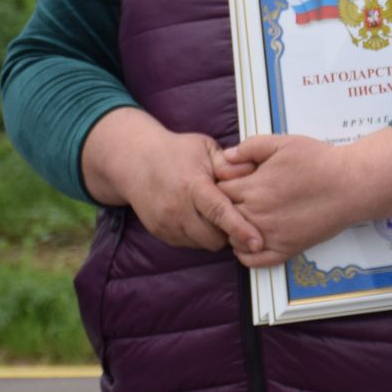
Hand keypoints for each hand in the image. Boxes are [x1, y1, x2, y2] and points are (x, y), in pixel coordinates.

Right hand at [81, 108, 261, 253]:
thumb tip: (252, 171)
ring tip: (213, 213)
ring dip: (214, 234)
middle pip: (214, 236)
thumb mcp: (205, 147)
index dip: (240, 229)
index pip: (219, 212)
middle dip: (229, 231)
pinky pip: (188, 243)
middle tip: (233, 213)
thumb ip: (228, 162)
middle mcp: (177, 208)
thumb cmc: (176, 152)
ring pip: (202, 244)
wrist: (134, 161)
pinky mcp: (159, 232)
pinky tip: (198, 216)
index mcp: (192, 185)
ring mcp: (166, 223)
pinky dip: (198, 236)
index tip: (257, 242)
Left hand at [215, 129, 391, 267]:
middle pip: (223, 216)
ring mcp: (271, 234)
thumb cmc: (320, 161)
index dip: (223, 185)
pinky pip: (253, 260)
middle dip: (225, 207)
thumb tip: (227, 156)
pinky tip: (250, 241)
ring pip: (234, 238)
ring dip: (234, 229)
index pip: (218, 191)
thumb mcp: (284, 143)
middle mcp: (257, 213)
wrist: (351, 185)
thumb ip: (251, 147)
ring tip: (246, 218)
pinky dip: (245, 254)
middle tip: (238, 200)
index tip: (233, 181)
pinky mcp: (286, 249)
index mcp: (253, 187)